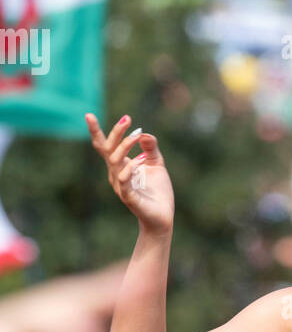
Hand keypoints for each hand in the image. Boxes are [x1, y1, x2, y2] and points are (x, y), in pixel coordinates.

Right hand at [86, 112, 173, 234]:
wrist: (163, 216)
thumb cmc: (157, 191)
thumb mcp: (156, 163)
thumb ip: (150, 148)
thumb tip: (144, 133)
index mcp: (120, 165)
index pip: (104, 146)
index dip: (95, 131)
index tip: (88, 114)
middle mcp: (115, 174)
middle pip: (108, 150)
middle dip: (115, 133)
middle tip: (127, 119)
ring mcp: (120, 185)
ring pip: (115, 161)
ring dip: (126, 146)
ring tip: (138, 135)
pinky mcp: (128, 196)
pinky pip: (124, 179)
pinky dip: (131, 167)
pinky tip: (141, 159)